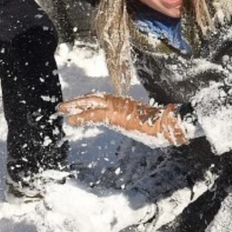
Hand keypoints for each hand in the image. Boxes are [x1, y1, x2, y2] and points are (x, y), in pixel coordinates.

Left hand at [59, 93, 187, 145]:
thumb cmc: (163, 126)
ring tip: (63, 110)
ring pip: (93, 104)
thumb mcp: (147, 125)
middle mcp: (121, 104)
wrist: (168, 124)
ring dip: (76, 107)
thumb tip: (143, 131)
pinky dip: (83, 116)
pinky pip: (96, 114)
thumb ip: (139, 125)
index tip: (78, 107)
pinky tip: (72, 120)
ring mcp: (118, 108)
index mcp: (126, 106)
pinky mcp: (117, 115)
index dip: (89, 103)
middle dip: (77, 104)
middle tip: (62, 107)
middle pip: (95, 100)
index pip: (103, 101)